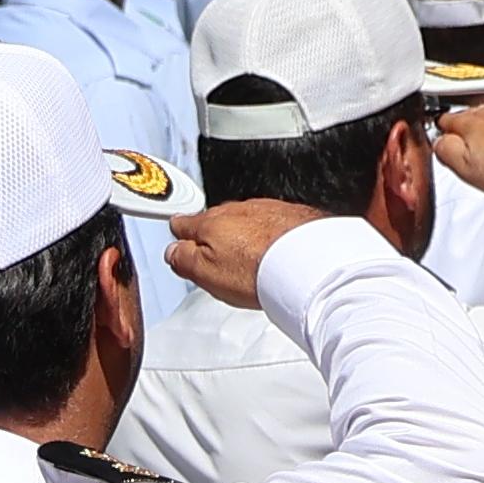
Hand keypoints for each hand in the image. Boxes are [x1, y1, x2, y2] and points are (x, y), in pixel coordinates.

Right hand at [166, 198, 339, 301]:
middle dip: (214, 237)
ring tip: (250, 263)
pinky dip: (270, 237)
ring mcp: (266, 209)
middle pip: (215, 220)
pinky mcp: (292, 214)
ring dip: (244, 236)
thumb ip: (184, 260)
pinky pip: (273, 224)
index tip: (180, 244)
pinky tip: (274, 255)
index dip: (179, 236)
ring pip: (245, 221)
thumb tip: (173, 252)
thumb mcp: (207, 274)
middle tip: (218, 262)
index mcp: (210, 222)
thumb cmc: (259, 270)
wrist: (310, 262)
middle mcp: (237, 209)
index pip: (182, 223)